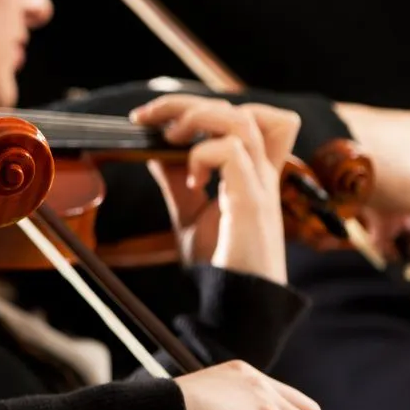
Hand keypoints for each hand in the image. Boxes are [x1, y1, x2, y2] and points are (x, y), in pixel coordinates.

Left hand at [130, 95, 293, 282]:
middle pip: (240, 109)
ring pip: (241, 120)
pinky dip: (203, 156)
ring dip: (196, 119)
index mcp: (253, 173)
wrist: (239, 306)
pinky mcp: (252, 203)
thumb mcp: (189, 212)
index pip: (253, 116)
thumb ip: (176, 179)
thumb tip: (153, 148)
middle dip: (187, 104)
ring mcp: (260, 186)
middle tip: (147, 118)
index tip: (156, 119)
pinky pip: (232, 153)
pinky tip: (191, 181)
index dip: (206, 106)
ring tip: (170, 139)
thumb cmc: (221, 263)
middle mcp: (262, 174)